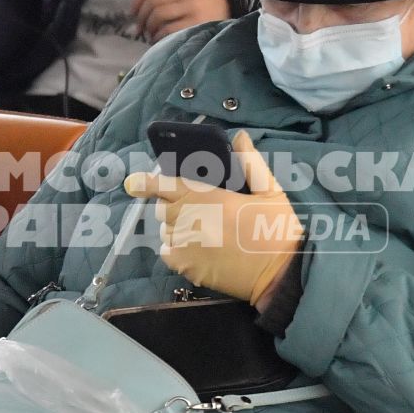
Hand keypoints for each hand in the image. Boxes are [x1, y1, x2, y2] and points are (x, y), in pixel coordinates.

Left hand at [124, 131, 299, 309]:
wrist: (280, 275)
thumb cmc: (277, 230)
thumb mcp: (271, 191)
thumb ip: (251, 163)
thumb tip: (240, 137)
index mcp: (208, 198)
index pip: (166, 185)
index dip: (146, 182)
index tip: (133, 182)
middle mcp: (191, 220)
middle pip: (163, 208)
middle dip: (171, 204)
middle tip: (193, 206)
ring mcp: (186, 245)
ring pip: (165, 229)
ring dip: (175, 225)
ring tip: (199, 227)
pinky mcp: (187, 267)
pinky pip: (167, 251)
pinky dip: (174, 246)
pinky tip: (194, 245)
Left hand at [131, 0, 231, 42]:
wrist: (233, 26)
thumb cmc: (207, 11)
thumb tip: (137, 7)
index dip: (137, 0)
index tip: (132, 12)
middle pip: (153, 0)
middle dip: (141, 17)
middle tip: (140, 28)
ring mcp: (195, 5)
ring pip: (157, 14)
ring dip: (149, 27)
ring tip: (151, 34)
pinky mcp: (196, 23)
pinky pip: (167, 29)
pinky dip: (158, 36)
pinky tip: (160, 40)